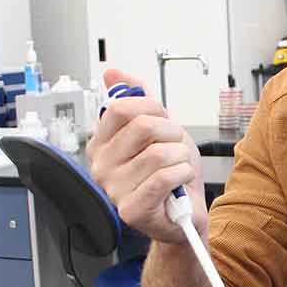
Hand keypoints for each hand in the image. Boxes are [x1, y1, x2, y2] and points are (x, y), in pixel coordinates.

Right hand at [85, 68, 207, 243]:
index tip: (162, 119)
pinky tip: (180, 181)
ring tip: (178, 167)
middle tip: (175, 147)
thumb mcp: (158, 128)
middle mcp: (101, 166)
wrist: (185, 213)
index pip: (121, 107)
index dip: (152, 108)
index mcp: (102, 144)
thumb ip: (137, 99)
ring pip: (159, 152)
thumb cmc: (171, 173)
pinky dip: (183, 174)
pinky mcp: (132, 209)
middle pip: (143, 126)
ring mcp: (114, 189)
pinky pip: (165, 177)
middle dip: (172, 133)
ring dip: (181, 156)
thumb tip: (113, 73)